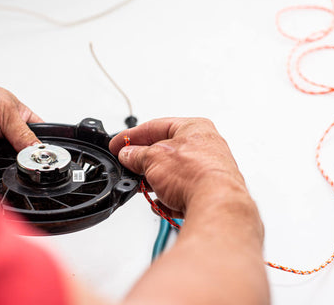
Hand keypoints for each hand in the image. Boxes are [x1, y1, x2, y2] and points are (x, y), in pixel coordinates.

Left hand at [0, 62, 42, 162]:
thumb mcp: (6, 111)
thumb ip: (24, 134)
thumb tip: (38, 152)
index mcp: (20, 120)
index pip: (40, 139)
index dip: (44, 149)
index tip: (45, 156)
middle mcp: (7, 136)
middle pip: (24, 158)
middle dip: (21, 159)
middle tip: (16, 152)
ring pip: (5, 168)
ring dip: (0, 162)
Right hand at [109, 117, 247, 215]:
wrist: (216, 205)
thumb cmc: (195, 175)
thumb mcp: (153, 159)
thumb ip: (136, 155)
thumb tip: (128, 155)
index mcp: (194, 128)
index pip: (156, 126)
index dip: (132, 136)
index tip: (118, 144)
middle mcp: (205, 146)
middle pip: (165, 151)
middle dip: (144, 162)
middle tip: (129, 166)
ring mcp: (209, 170)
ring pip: (173, 173)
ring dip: (155, 181)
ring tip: (142, 187)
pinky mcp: (209, 192)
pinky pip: (182, 192)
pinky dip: (169, 197)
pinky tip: (162, 202)